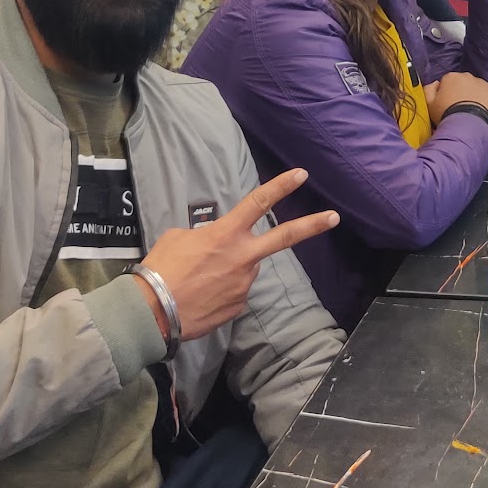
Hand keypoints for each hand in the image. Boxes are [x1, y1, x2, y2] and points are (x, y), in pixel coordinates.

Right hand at [136, 169, 339, 341]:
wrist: (152, 312)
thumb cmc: (160, 269)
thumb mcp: (178, 238)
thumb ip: (205, 236)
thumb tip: (214, 244)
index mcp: (226, 234)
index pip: (258, 202)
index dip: (281, 186)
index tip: (302, 174)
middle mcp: (243, 257)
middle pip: (285, 237)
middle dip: (313, 225)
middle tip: (334, 217)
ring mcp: (244, 283)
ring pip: (246, 268)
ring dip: (232, 270)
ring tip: (200, 280)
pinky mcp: (239, 306)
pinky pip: (235, 292)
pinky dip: (223, 291)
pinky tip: (202, 296)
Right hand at [426, 71, 487, 126]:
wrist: (466, 124)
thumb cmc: (445, 114)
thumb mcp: (428, 104)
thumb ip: (428, 89)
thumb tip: (436, 83)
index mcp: (450, 77)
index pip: (448, 82)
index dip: (448, 94)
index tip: (448, 104)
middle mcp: (467, 76)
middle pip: (464, 83)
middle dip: (462, 93)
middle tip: (460, 108)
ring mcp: (482, 83)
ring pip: (477, 88)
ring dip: (475, 96)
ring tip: (471, 111)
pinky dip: (487, 101)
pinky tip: (482, 111)